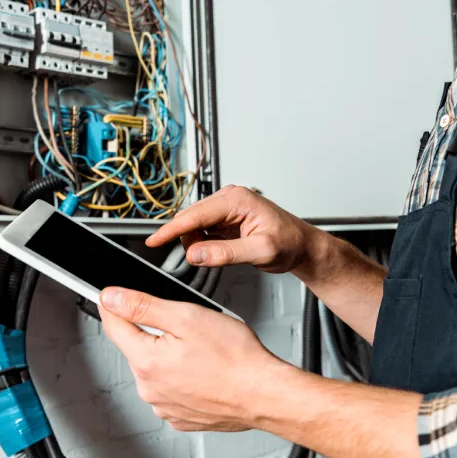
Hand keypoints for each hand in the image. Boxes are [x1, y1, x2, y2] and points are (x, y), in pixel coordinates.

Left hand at [98, 286, 283, 431]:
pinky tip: (204, 370)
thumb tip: (111, 298)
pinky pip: (171, 389)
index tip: (112, 294)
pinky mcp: (180, 416)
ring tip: (202, 351)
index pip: (113, 326)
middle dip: (153, 332)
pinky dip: (182, 378)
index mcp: (147, 361)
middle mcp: (150, 389)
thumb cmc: (236, 358)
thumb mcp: (187, 317)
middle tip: (187, 326)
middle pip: (136, 347)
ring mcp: (165, 406)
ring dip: (169, 356)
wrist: (265, 394)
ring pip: (155, 369)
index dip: (113, 304)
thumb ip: (143, 306)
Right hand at [146, 185, 316, 273]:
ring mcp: (227, 207)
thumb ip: (226, 253)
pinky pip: (204, 230)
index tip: (153, 241)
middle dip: (189, 240)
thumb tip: (196, 253)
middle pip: (191, 219)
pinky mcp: (227, 218)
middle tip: (204, 259)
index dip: (171, 230)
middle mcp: (230, 199)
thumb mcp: (260, 252)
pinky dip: (205, 243)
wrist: (302, 246)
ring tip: (223, 254)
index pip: (195, 215)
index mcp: (238, 200)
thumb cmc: (290, 243)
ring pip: (195, 225)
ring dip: (199, 243)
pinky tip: (221, 250)